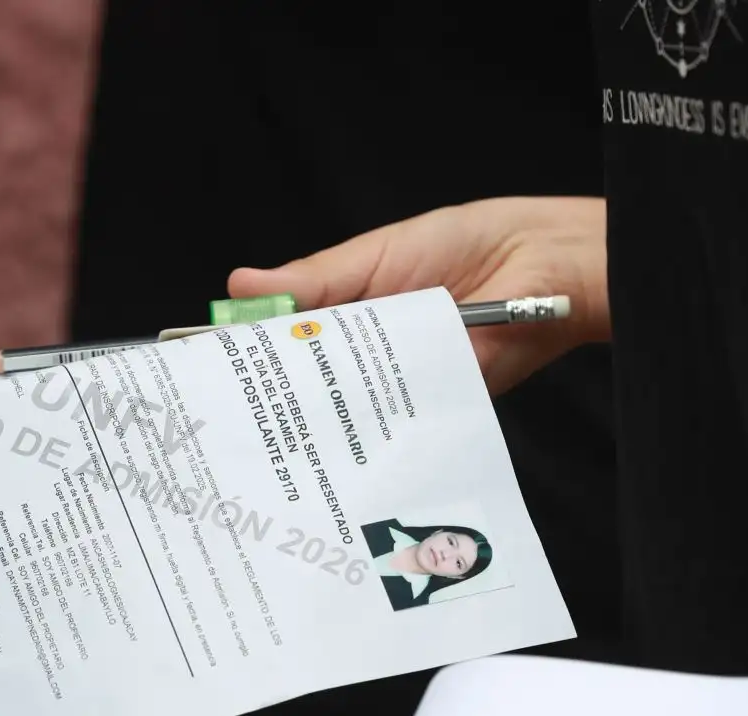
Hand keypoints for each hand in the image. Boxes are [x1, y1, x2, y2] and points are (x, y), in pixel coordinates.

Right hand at [227, 197, 609, 395]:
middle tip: (221, 410)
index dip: (249, 351)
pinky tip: (330, 438)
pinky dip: (366, 430)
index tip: (203, 364)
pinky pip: (391, 426)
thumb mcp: (377, 255)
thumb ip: (314, 280)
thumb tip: (241, 286)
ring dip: (312, 416)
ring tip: (263, 429)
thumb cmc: (466, 244)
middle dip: (270, 393)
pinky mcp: (432, 408)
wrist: (544, 268)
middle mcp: (369, 354)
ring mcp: (399, 384)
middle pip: (309, 381)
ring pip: (345, 409)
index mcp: (350, 309)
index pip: (288, 335)